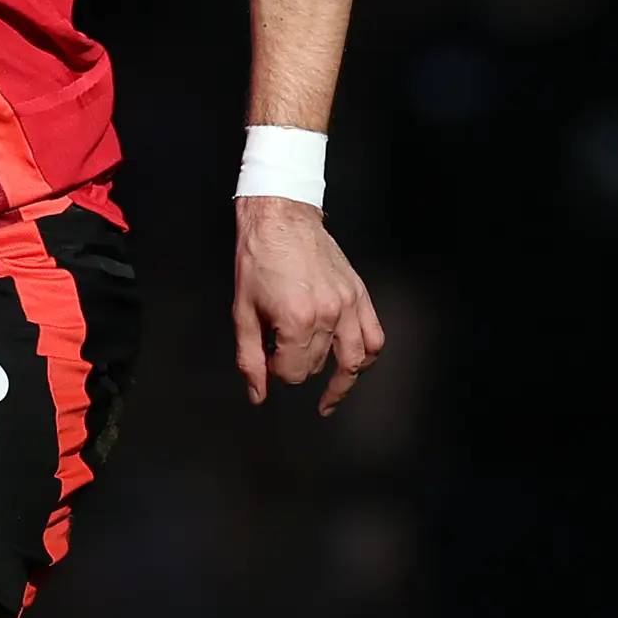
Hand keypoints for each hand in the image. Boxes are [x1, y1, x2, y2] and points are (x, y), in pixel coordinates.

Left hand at [233, 198, 384, 414]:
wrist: (280, 220)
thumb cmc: (258, 259)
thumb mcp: (243, 313)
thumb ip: (250, 359)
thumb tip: (258, 394)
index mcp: (297, 320)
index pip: (293, 373)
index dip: (277, 372)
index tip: (268, 359)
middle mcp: (329, 315)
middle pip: (318, 367)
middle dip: (298, 367)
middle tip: (282, 354)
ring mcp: (349, 304)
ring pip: (354, 361)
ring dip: (341, 381)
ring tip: (330, 397)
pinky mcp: (359, 294)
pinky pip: (375, 337)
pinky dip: (367, 356)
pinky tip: (355, 365)